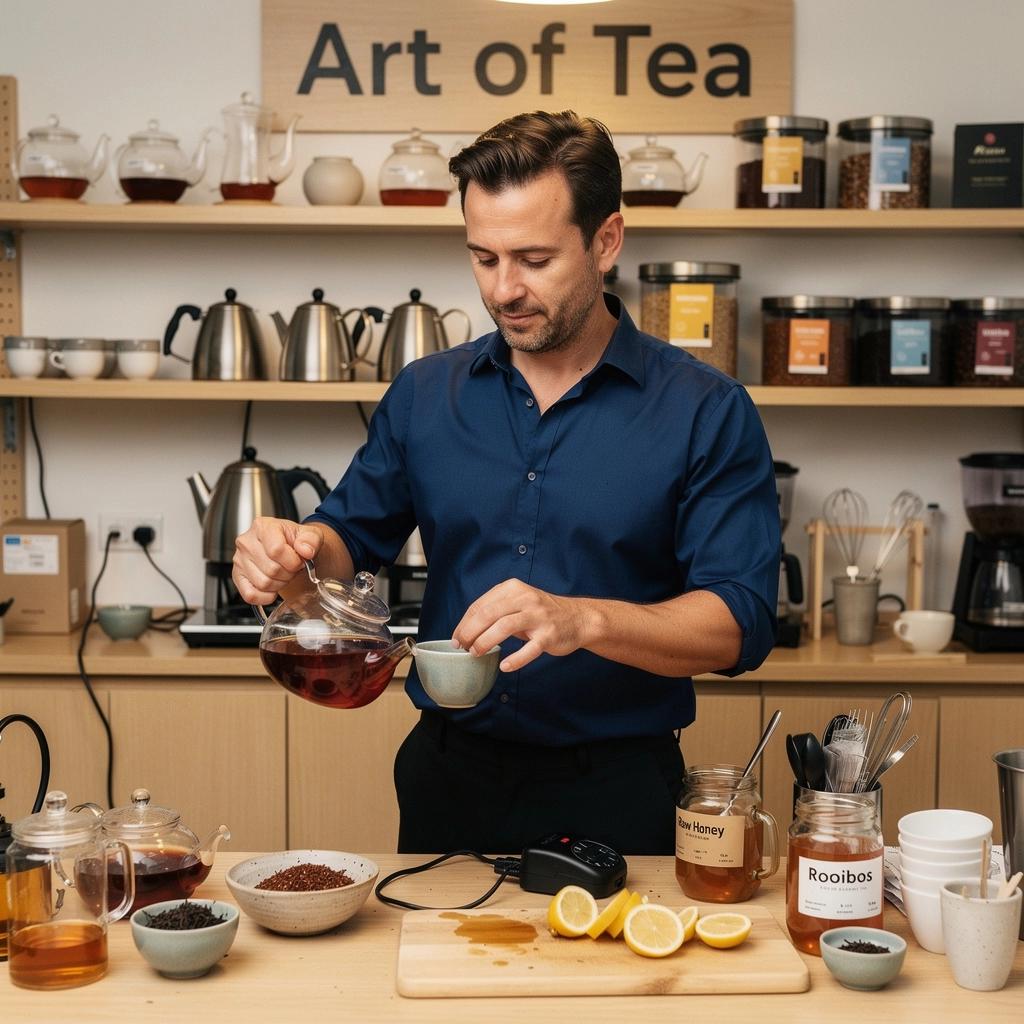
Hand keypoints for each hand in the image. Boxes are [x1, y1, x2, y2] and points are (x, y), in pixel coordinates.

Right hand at [232, 517, 324, 604]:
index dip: (293, 561)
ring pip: (263, 584)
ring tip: (282, 573)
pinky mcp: (237, 576)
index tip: (298, 560)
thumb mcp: (310, 534)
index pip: (276, 550)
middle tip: (291, 567)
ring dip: (279, 584)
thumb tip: (305, 550)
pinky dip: (265, 596)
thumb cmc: (295, 541)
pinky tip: (273, 587)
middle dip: (288, 573)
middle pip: (271, 569)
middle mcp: (247, 542)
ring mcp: (239, 560)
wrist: (288, 547)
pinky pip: (250, 595)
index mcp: (263, 527)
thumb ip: (311, 540)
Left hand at [452, 578, 592, 672]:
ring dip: (485, 641)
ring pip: (505, 627)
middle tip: (462, 646)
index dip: (464, 623)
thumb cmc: (542, 612)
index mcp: (513, 589)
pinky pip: (529, 648)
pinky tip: (504, 666)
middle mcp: (525, 599)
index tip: (456, 638)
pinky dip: (515, 659)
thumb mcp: (519, 601)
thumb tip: (466, 630)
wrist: (578, 618)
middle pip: (489, 614)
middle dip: (470, 632)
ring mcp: (539, 617)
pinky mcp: (549, 635)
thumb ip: (496, 610)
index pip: (481, 605)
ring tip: (476, 653)